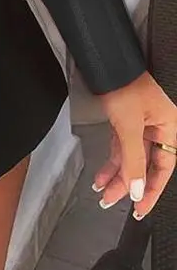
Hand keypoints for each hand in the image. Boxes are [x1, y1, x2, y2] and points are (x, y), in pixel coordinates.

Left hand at [93, 71, 176, 218]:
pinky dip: (111, 161)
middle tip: (112, 202)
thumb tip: (137, 189)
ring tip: (102, 192)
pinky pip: (121, 146)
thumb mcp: (129, 125)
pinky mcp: (126, 120)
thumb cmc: (123, 83)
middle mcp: (158, 128)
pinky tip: (101, 175)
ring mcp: (141, 125)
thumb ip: (133, 160)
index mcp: (169, 128)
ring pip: (131, 158)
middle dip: (128, 185)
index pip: (163, 169)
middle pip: (145, 165)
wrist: (105, 61)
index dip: (152, 190)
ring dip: (116, 175)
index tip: (140, 208)